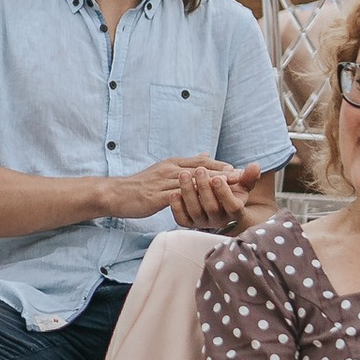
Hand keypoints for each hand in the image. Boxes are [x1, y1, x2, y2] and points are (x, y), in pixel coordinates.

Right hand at [100, 154, 250, 223]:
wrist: (116, 194)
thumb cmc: (141, 186)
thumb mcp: (164, 171)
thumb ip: (185, 165)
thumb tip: (205, 155)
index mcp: (173, 164)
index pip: (202, 162)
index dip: (221, 166)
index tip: (240, 170)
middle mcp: (171, 169)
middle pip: (202, 169)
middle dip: (224, 173)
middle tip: (244, 177)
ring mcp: (164, 182)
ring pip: (193, 181)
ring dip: (213, 184)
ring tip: (231, 188)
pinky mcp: (158, 196)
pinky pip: (180, 196)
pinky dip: (195, 198)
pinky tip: (207, 203)